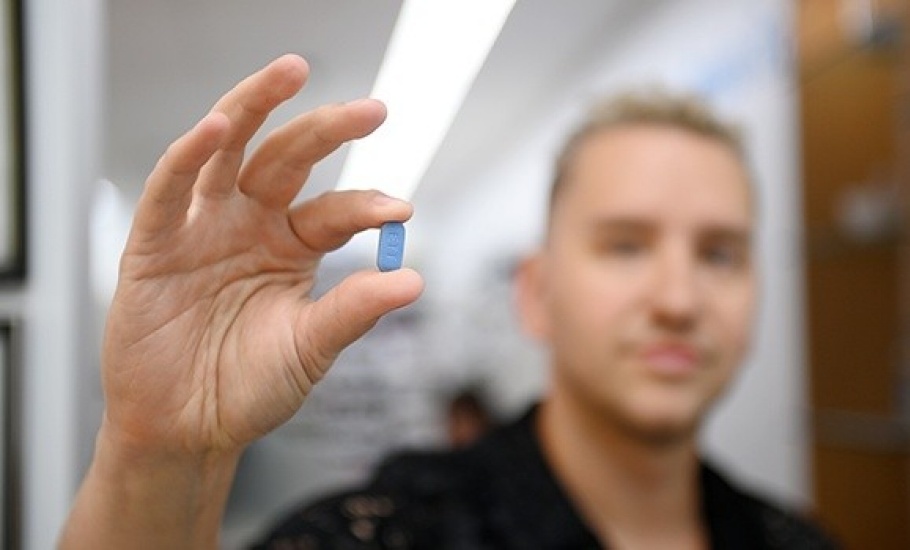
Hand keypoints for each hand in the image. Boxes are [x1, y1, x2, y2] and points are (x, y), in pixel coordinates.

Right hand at [101, 54, 423, 457]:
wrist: (187, 430)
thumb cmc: (248, 388)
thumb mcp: (310, 348)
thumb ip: (354, 311)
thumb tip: (414, 279)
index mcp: (291, 246)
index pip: (335, 209)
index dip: (367, 205)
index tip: (401, 210)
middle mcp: (250, 225)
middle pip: (287, 159)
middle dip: (326, 130)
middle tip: (373, 109)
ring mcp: (202, 228)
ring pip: (227, 152)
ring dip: (253, 108)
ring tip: (290, 72)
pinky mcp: (153, 244)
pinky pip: (168, 190)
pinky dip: (187, 157)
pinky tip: (214, 127)